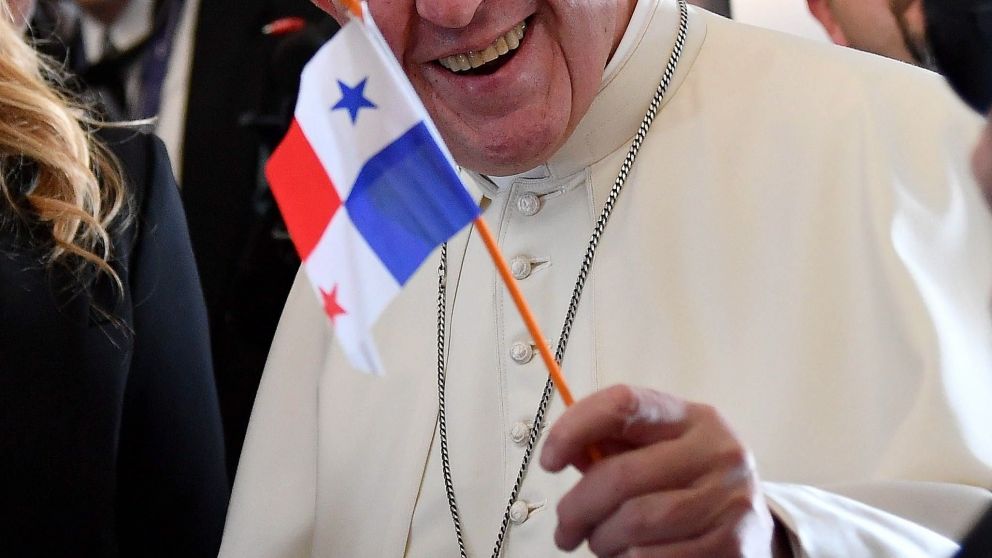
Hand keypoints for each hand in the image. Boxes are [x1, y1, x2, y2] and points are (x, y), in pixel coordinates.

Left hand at [539, 385, 790, 557]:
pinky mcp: (733, 545)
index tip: (548, 459)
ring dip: (602, 540)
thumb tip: (563, 451)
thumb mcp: (658, 452)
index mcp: (692, 418)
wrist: (752, 529)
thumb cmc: (687, 484)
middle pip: (621, 475)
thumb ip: (614, 446)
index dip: (575, 427)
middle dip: (578, 507)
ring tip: (598, 543)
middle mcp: (717, 451)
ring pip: (635, 522)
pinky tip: (627, 557)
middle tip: (564, 528)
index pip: (625, 403)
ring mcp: (729, 499)